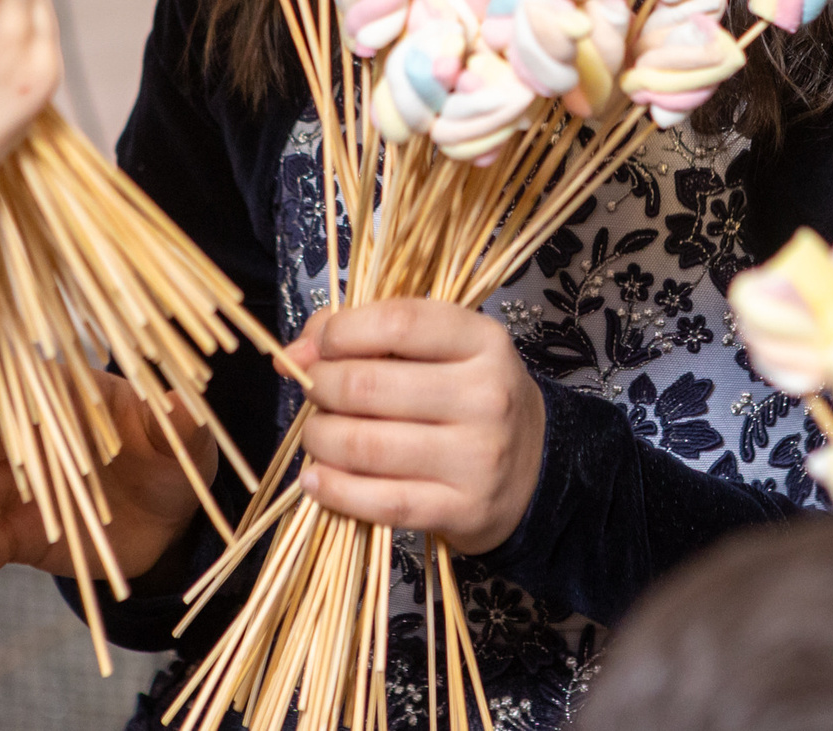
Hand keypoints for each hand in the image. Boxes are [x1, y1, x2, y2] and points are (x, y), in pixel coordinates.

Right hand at [0, 372, 212, 601]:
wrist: (168, 521)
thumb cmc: (172, 461)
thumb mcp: (185, 443)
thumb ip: (179, 424)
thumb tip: (179, 402)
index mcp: (73, 400)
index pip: (32, 385)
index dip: (9, 391)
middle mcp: (37, 440)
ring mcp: (22, 488)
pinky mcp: (19, 533)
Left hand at [286, 300, 544, 555]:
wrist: (537, 469)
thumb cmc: (473, 398)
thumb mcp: (443, 350)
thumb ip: (372, 334)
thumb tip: (295, 352)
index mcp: (483, 342)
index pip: (398, 323)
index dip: (341, 331)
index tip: (319, 346)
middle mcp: (485, 396)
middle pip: (369, 386)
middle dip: (320, 387)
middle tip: (312, 392)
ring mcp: (476, 457)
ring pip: (366, 446)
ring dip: (319, 440)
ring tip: (316, 436)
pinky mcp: (462, 509)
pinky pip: (380, 502)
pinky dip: (334, 491)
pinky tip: (317, 480)